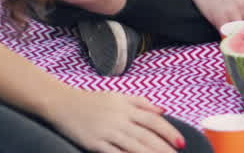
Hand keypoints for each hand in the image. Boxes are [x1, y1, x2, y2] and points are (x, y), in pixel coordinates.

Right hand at [47, 89, 184, 152]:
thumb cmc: (93, 100)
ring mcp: (107, 133)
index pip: (154, 121)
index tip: (181, 142)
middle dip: (164, 147)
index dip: (169, 132)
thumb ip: (142, 102)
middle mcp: (119, 120)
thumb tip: (163, 111)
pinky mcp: (95, 144)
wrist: (63, 104)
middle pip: (146, 135)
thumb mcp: (119, 96)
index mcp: (127, 108)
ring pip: (133, 146)